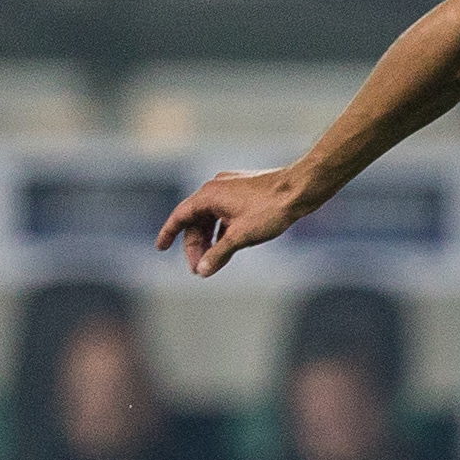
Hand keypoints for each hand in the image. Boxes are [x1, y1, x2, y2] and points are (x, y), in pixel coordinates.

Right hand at [156, 167, 307, 276]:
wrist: (299, 189)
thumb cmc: (270, 210)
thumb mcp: (241, 236)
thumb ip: (219, 254)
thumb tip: (202, 271)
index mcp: (208, 195)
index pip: (180, 216)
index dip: (169, 233)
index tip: (160, 248)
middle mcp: (215, 188)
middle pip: (197, 220)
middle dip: (196, 246)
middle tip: (198, 270)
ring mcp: (230, 188)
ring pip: (211, 217)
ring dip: (210, 240)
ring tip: (212, 262)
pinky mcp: (244, 192)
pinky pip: (225, 213)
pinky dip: (222, 230)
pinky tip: (227, 247)